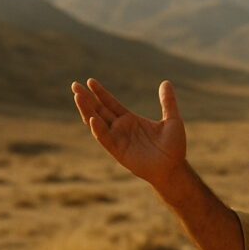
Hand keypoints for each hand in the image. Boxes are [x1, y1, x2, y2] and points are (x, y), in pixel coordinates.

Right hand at [71, 79, 186, 186]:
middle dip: (87, 98)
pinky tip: (92, 119)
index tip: (90, 81)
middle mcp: (121, 128)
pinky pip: (105, 139)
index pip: (111, 104)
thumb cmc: (174, 147)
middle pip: (99, 110)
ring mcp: (118, 139)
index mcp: (131, 120)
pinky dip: (98, 129)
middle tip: (75, 85)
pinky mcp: (118, 151)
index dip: (100, 93)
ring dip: (87, 110)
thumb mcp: (172, 120)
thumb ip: (168, 102)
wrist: (174, 168)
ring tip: (78, 96)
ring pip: (97, 122)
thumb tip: (166, 82)